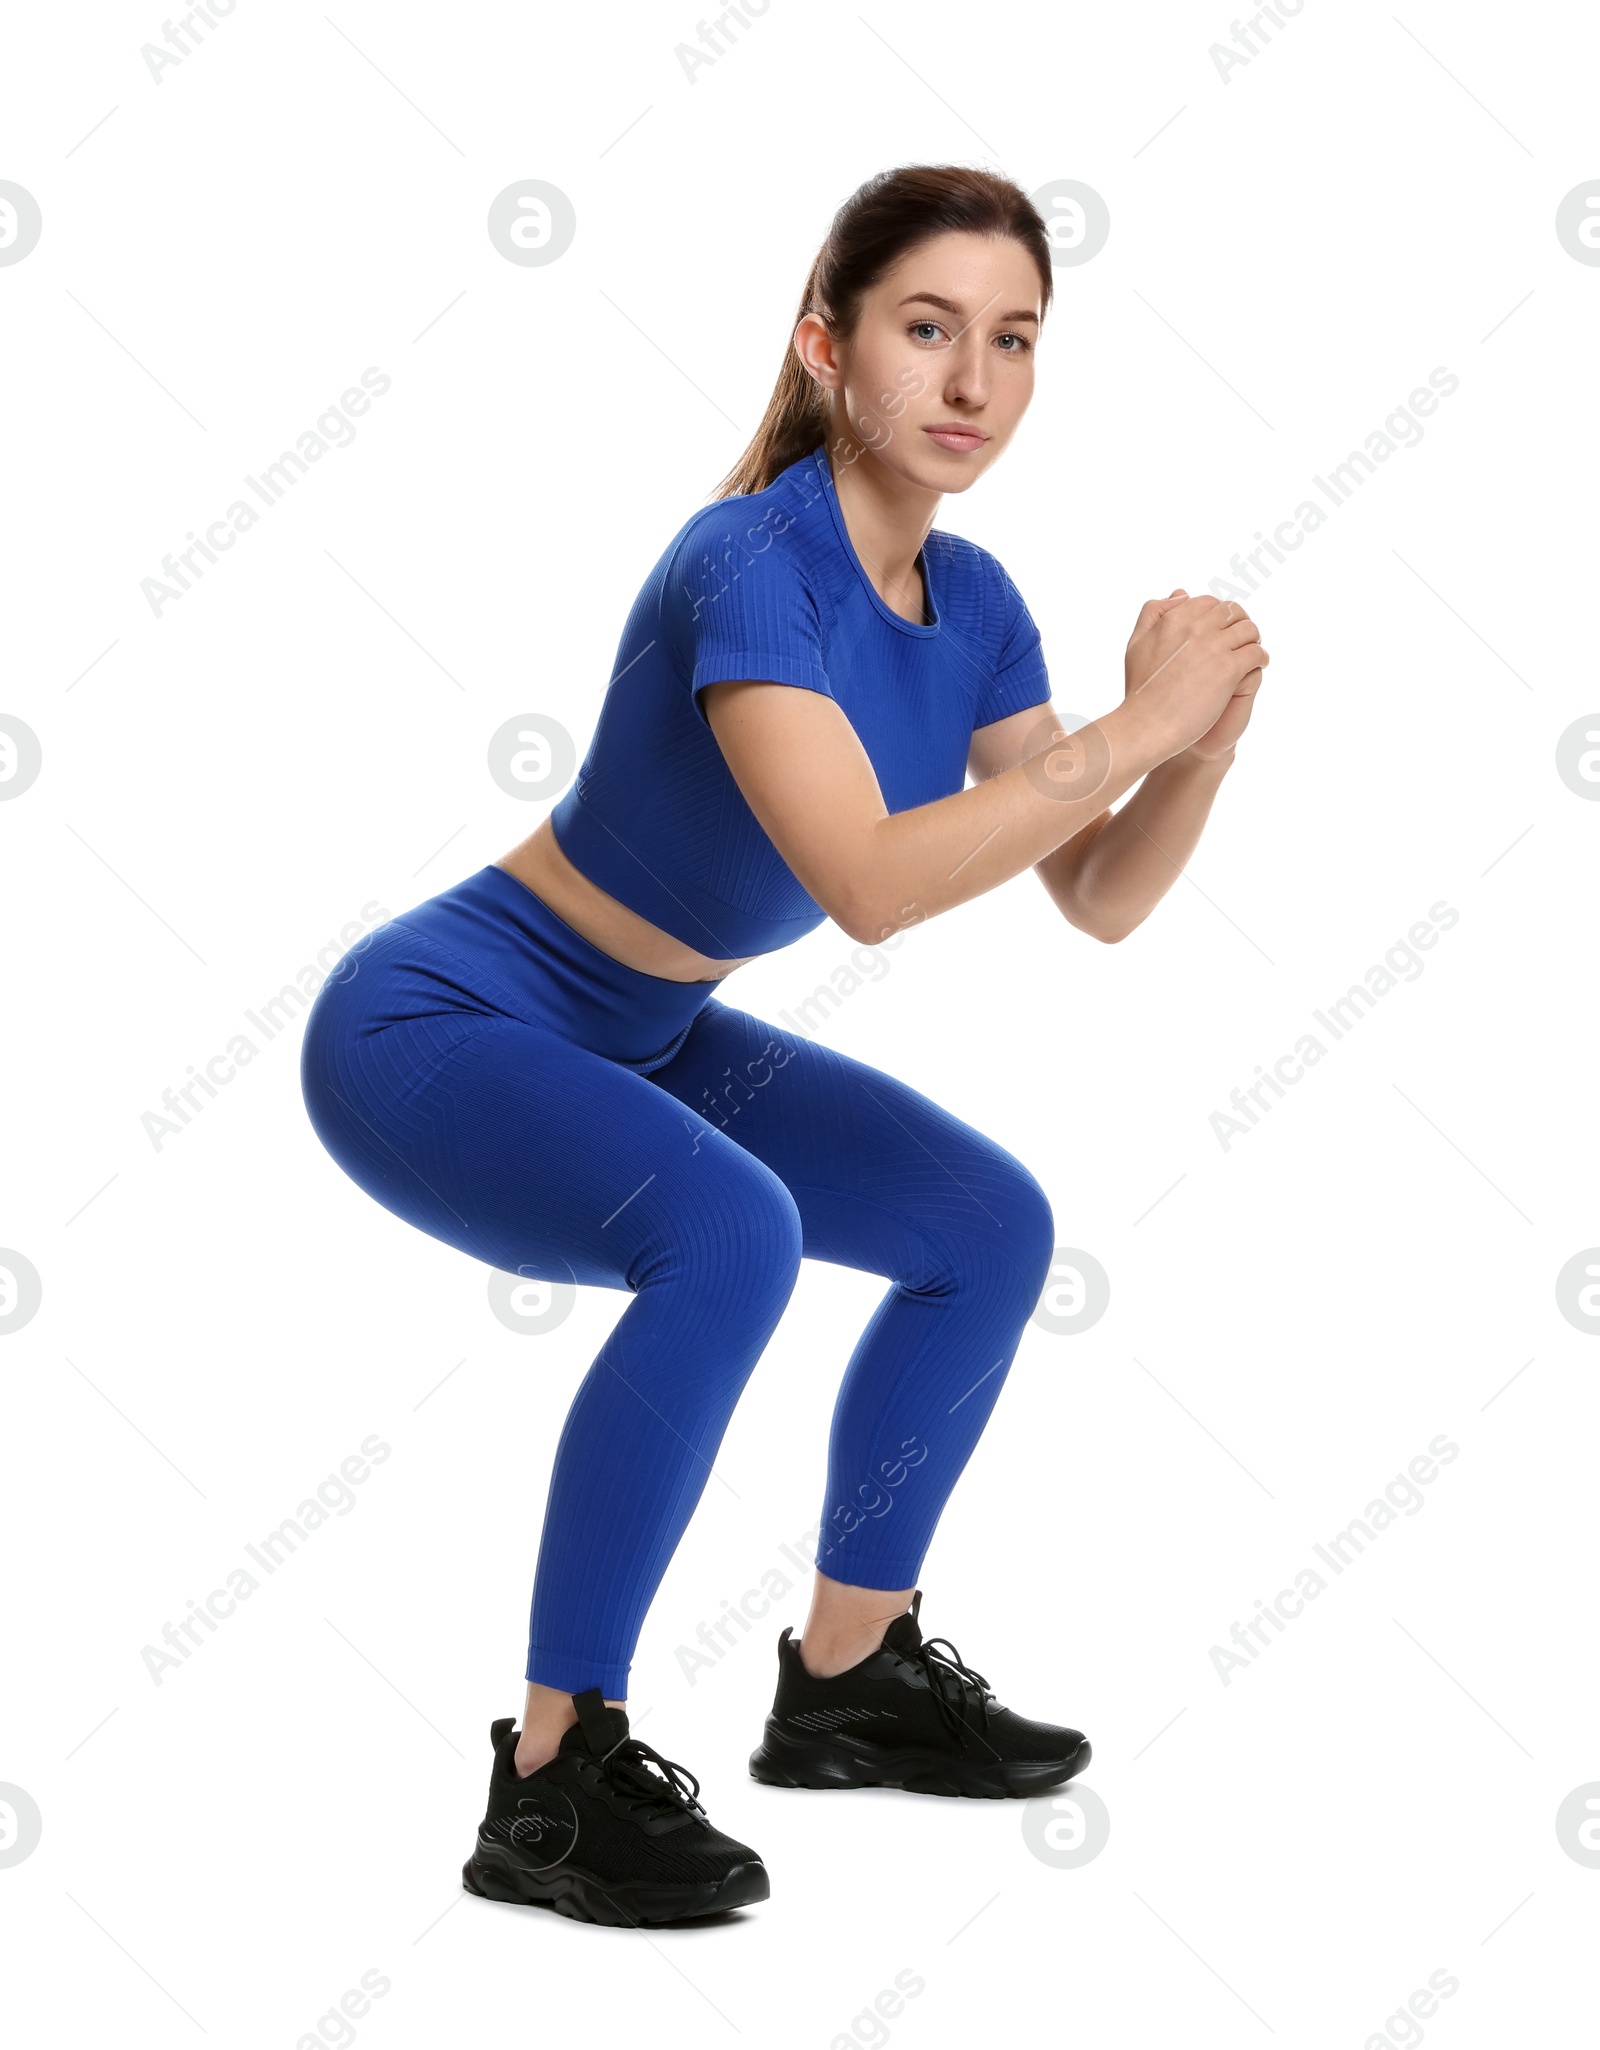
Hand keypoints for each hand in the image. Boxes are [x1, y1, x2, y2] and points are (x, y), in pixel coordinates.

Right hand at [1122, 588, 1269, 764]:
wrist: (1146, 725)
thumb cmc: (1140, 690)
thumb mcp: (1136, 643)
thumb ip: (1154, 612)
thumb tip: (1181, 594)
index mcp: (1174, 618)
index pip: (1208, 603)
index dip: (1218, 614)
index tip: (1221, 628)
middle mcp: (1195, 628)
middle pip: (1232, 612)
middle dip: (1239, 622)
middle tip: (1241, 638)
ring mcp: (1214, 647)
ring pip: (1248, 629)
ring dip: (1253, 639)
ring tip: (1251, 651)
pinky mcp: (1228, 670)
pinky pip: (1256, 653)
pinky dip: (1261, 657)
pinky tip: (1258, 665)